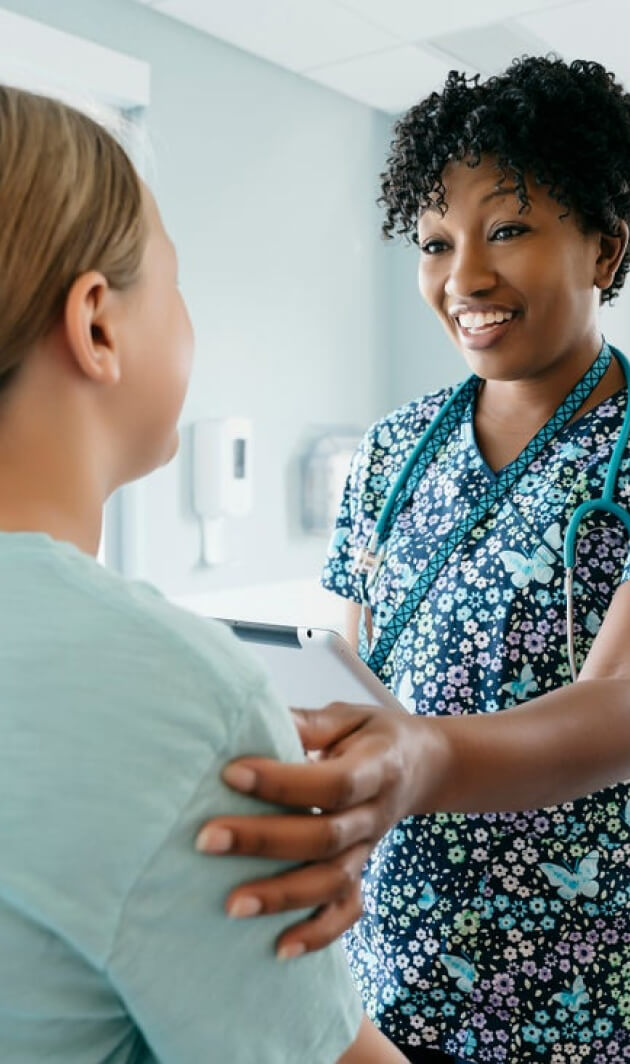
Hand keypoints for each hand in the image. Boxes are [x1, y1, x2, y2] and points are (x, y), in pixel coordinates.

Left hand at [195, 701, 427, 958]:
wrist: (425, 765)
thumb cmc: (375, 735)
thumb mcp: (349, 716)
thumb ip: (306, 722)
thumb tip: (252, 714)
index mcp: (377, 768)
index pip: (331, 782)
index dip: (282, 782)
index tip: (230, 773)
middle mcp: (375, 814)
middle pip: (323, 837)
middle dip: (263, 840)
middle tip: (206, 839)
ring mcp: (370, 849)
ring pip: (332, 882)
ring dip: (282, 896)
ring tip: (230, 905)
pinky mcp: (363, 872)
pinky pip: (346, 912)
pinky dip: (317, 934)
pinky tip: (279, 949)